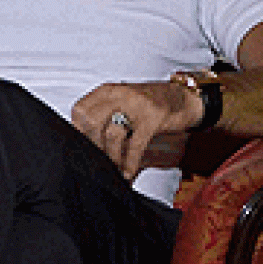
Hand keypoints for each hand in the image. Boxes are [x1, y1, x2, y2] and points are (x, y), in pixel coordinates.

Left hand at [71, 80, 204, 180]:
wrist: (184, 98)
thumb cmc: (150, 104)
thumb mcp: (123, 102)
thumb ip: (104, 115)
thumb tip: (84, 145)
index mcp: (109, 91)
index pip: (80, 110)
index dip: (78, 131)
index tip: (82, 148)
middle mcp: (120, 95)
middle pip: (92, 121)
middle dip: (93, 146)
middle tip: (98, 161)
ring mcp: (137, 106)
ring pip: (112, 134)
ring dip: (112, 157)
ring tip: (114, 169)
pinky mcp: (153, 119)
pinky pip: (135, 145)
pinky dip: (130, 162)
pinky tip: (128, 172)